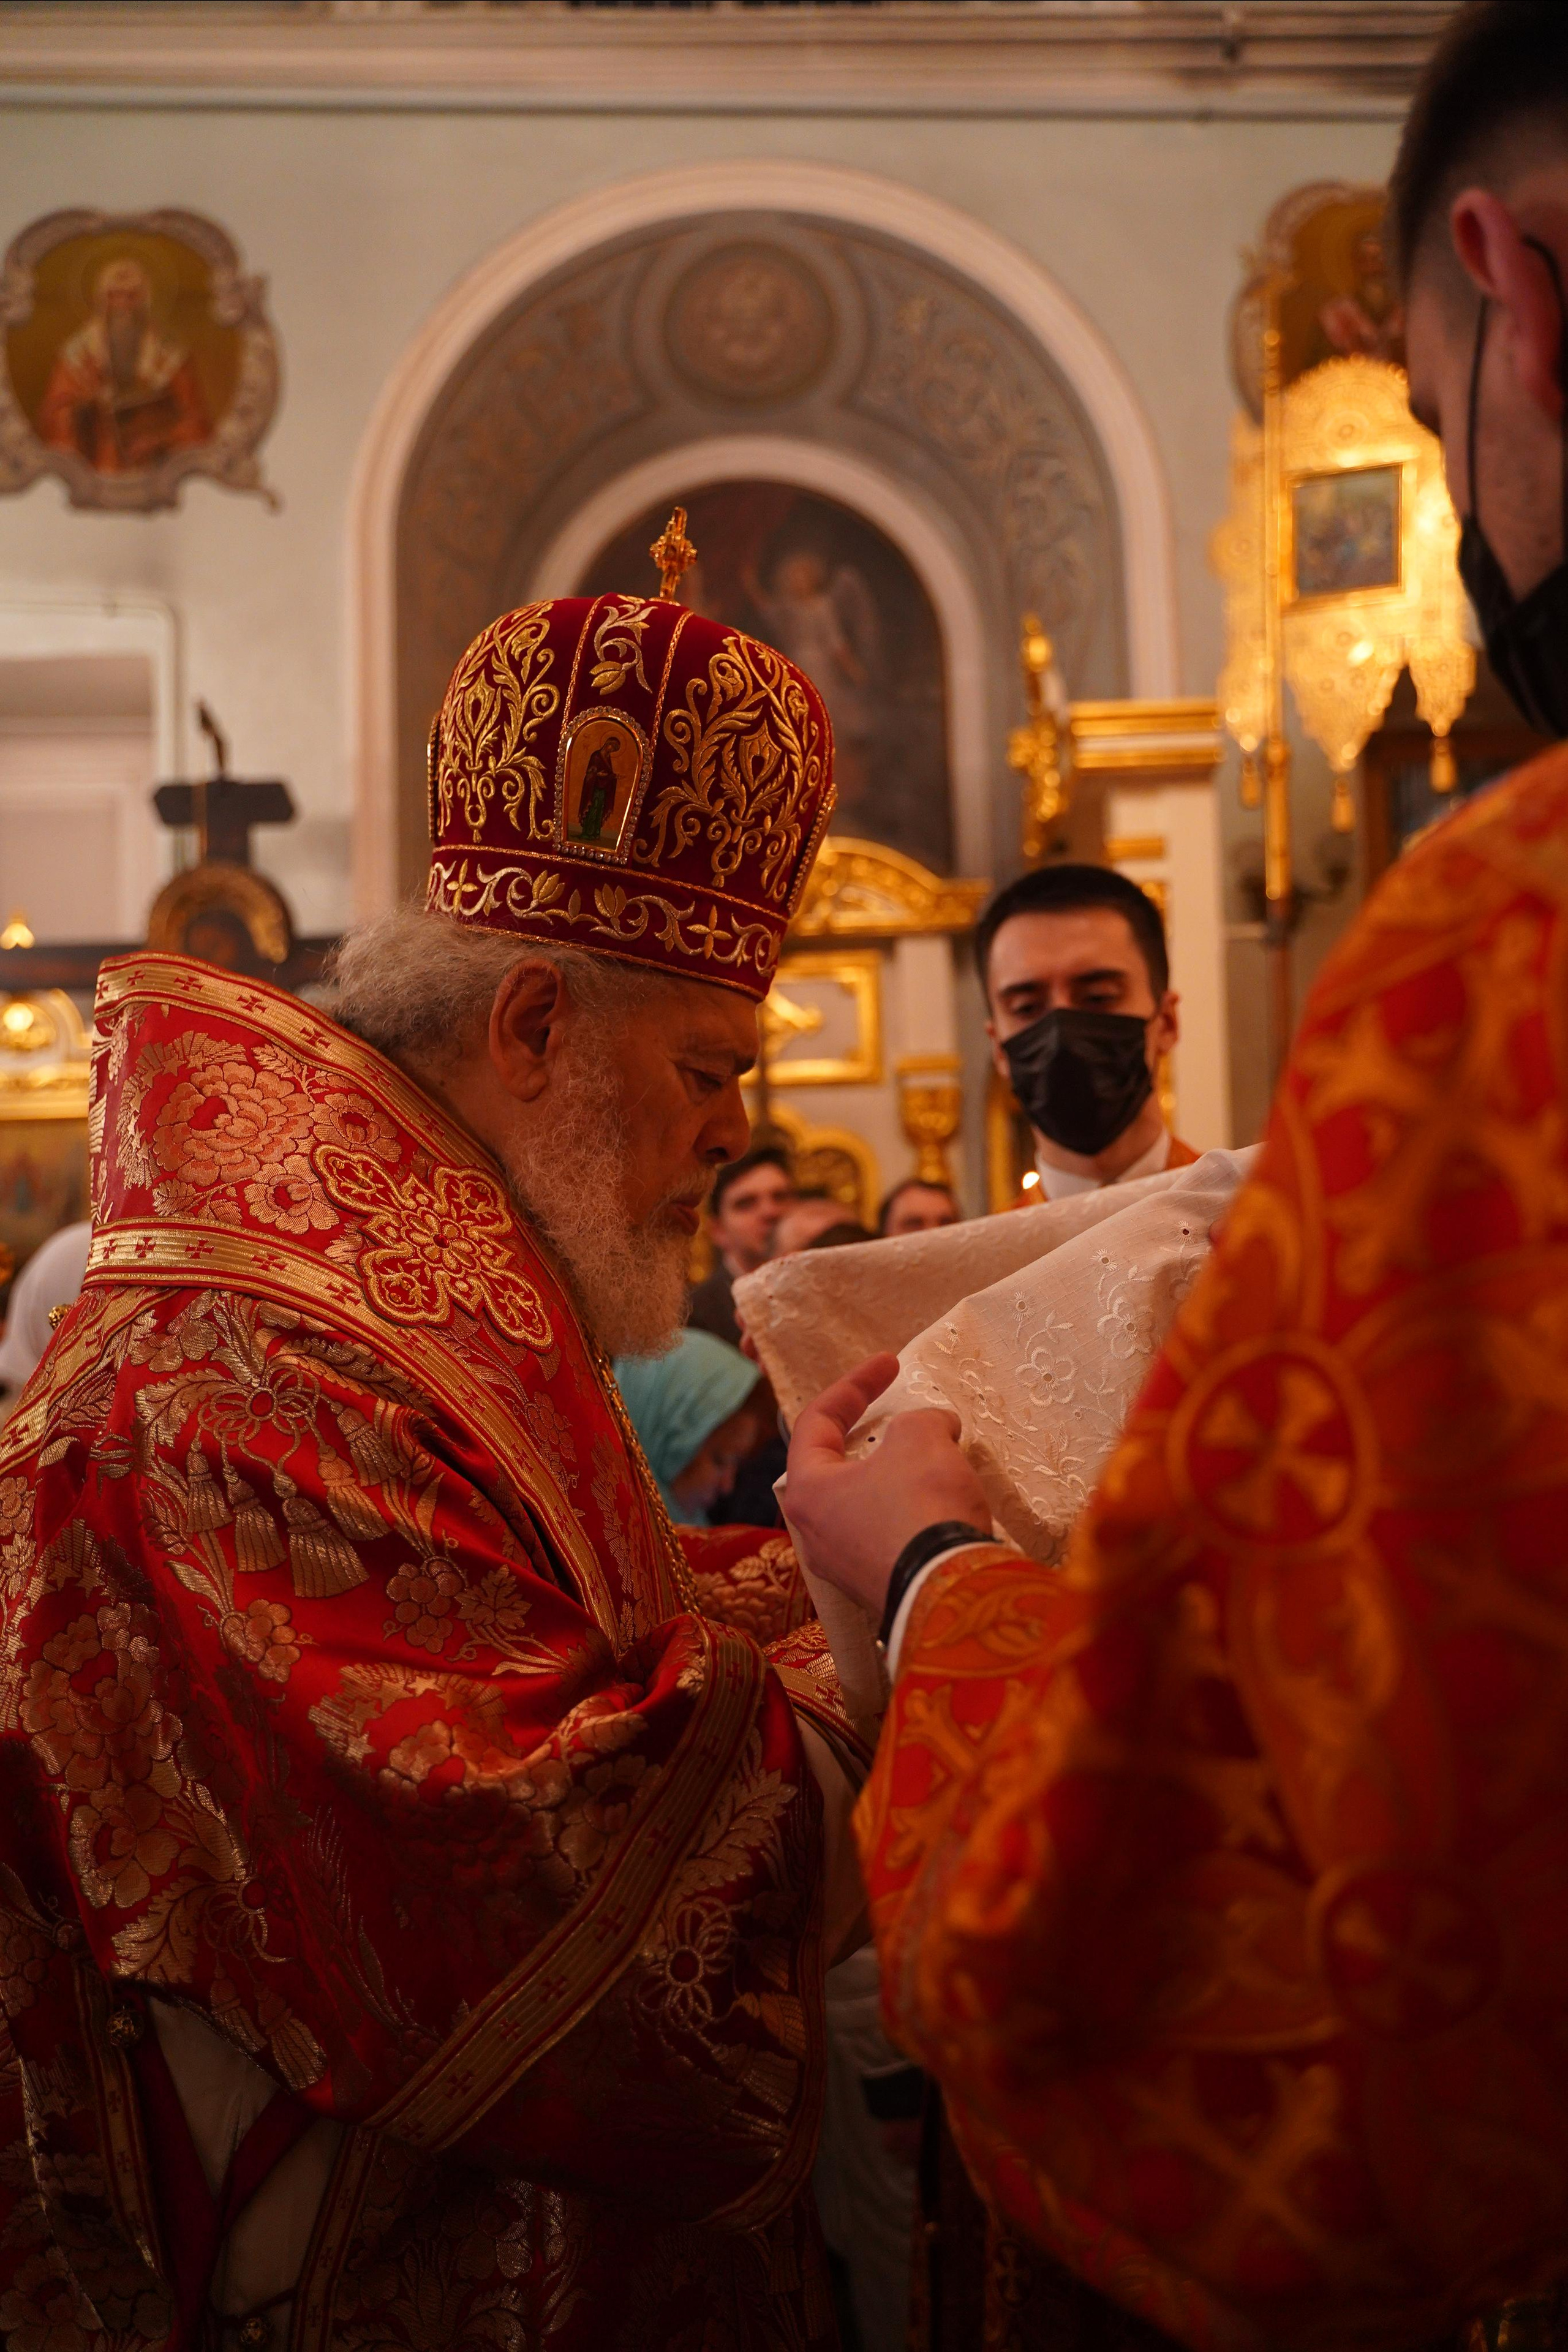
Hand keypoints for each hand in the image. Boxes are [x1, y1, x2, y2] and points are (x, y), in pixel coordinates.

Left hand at [783, 1354, 989, 1617]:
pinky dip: (913, 1508)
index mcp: (808, 1491)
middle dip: (877, 1435)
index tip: (890, 1363)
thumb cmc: (920, 1506)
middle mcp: (815, 1534)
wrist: (951, 1593)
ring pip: (868, 1503)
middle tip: (909, 1417)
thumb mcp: (920, 1438)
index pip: (816, 1423)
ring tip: (938, 1456)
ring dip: (901, 1473)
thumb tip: (934, 1426)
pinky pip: (891, 1534)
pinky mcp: (881, 1586)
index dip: (854, 1385)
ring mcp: (846, 1567)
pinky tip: (945, 1501)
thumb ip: (919, 1420)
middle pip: (838, 1467)